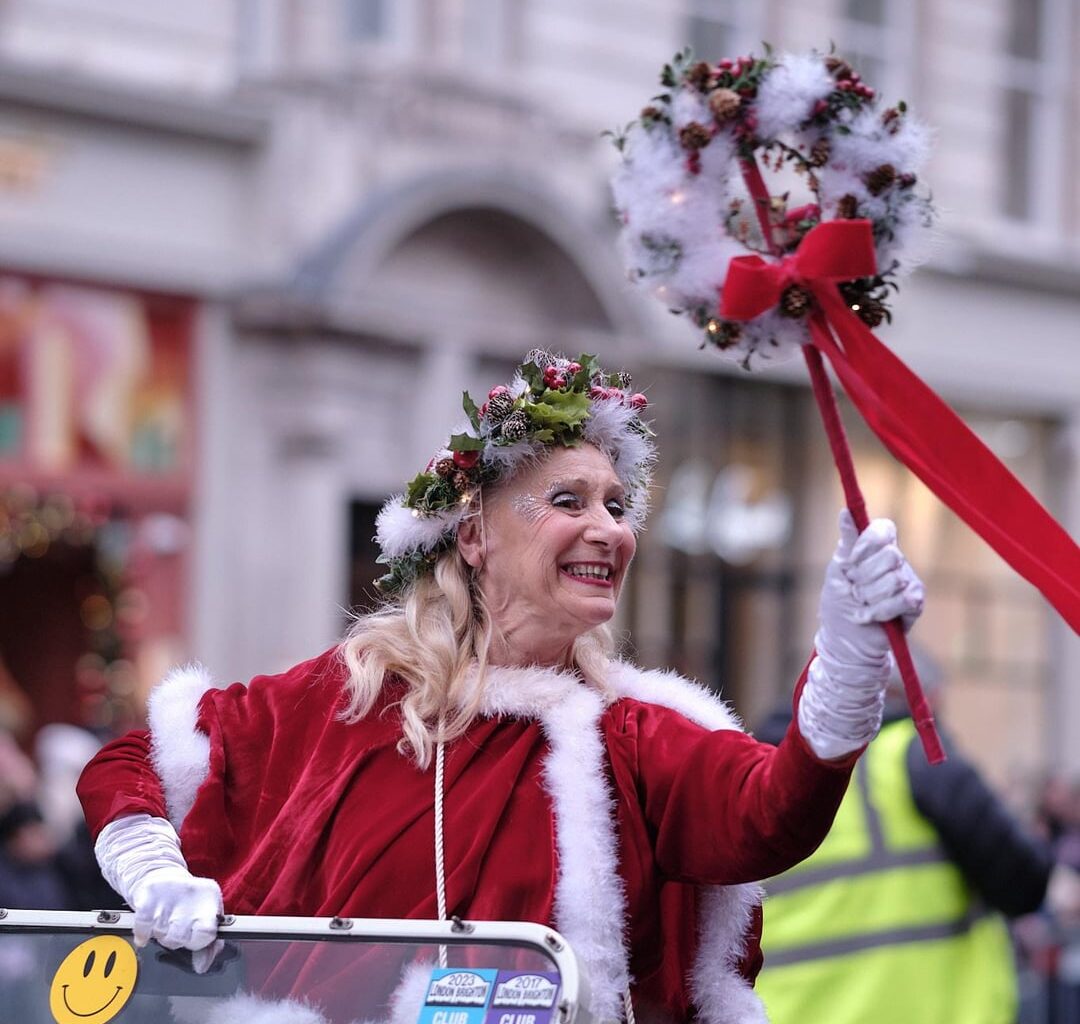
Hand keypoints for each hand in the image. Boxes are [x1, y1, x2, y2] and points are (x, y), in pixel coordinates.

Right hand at [130, 865, 222, 964]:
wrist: (162, 877)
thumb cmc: (188, 902)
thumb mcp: (206, 917)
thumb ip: (210, 944)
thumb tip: (202, 966)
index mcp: (209, 897)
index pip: (206, 932)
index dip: (198, 942)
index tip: (195, 940)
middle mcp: (190, 894)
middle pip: (181, 936)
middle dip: (178, 940)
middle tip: (178, 929)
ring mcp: (167, 896)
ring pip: (162, 935)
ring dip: (161, 935)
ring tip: (165, 923)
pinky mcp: (147, 897)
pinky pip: (142, 928)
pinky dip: (143, 934)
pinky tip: (147, 930)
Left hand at [798, 511, 924, 759]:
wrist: (846, 643)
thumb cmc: (839, 606)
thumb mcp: (837, 572)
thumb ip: (848, 543)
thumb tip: (845, 511)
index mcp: (875, 549)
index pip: (885, 529)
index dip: (870, 543)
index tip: (852, 560)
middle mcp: (895, 561)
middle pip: (889, 555)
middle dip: (863, 577)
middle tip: (854, 591)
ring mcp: (907, 580)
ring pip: (895, 578)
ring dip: (869, 597)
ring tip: (861, 606)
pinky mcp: (915, 602)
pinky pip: (904, 598)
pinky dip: (881, 611)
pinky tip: (870, 618)